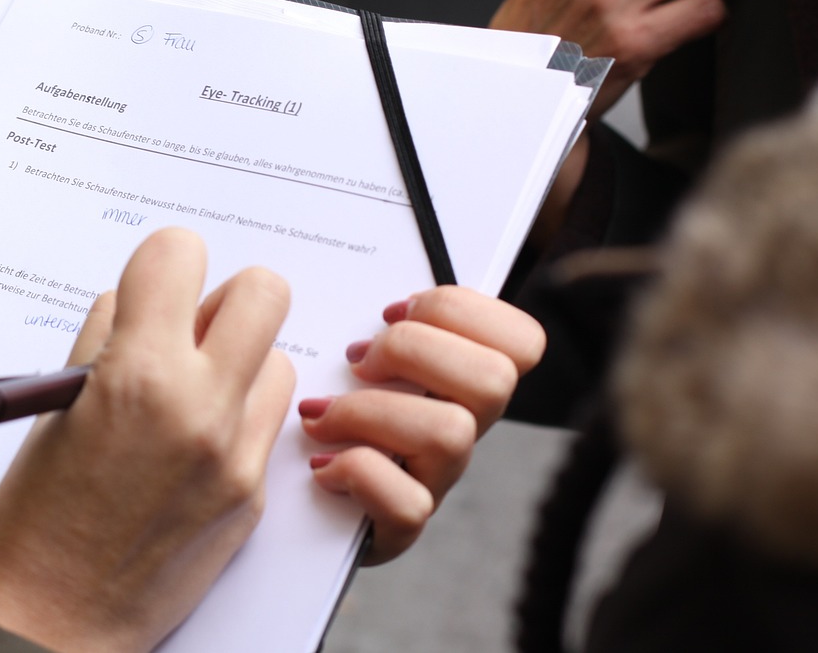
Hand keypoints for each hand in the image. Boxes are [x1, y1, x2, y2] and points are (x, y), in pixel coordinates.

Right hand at [0, 228, 294, 651]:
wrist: (53, 627)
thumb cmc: (32, 526)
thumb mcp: (52, 412)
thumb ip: (104, 344)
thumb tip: (136, 302)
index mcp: (135, 376)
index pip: (179, 254)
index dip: (160, 264)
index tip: (150, 289)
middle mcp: (198, 407)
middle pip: (263, 292)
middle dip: (224, 299)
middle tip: (188, 332)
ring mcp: (234, 456)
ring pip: (276, 359)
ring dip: (239, 364)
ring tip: (188, 398)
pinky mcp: (252, 496)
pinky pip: (265, 423)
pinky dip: (237, 418)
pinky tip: (193, 449)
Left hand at [299, 287, 543, 564]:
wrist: (295, 502)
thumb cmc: (324, 407)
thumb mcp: (356, 352)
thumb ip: (378, 318)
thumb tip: (373, 290)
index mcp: (461, 380)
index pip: (522, 341)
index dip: (461, 311)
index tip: (393, 310)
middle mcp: (463, 429)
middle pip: (494, 379)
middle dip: (414, 350)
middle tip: (357, 359)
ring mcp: (436, 480)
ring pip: (451, 434)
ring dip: (370, 412)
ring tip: (320, 414)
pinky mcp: (401, 528)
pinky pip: (408, 503)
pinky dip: (355, 474)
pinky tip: (321, 465)